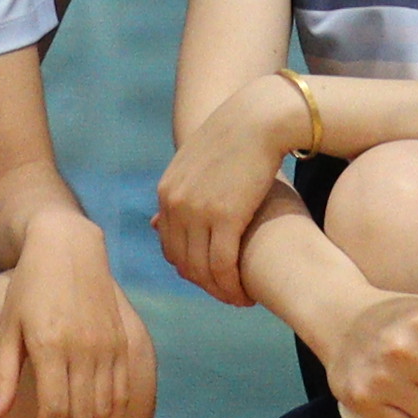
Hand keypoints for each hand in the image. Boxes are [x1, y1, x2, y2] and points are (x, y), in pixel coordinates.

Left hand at [0, 223, 154, 417]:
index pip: (53, 413)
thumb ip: (2, 375)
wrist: (68, 246)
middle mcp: (82, 350)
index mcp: (49, 346)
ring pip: (103, 411)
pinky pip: (122, 394)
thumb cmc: (29, 287)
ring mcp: (106, 347)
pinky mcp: (121, 344)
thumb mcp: (7, 327)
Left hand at [152, 71, 313, 299]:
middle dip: (205, 285)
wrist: (260, 117)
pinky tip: (247, 294)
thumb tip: (157, 223)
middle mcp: (176, 203)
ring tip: (239, 299)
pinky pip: (223, 265)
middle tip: (228, 294)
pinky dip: (233, 286)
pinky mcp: (225, 216)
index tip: (213, 279)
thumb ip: (179, 194)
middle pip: (183, 262)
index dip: (191, 269)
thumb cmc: (237, 139)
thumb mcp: (196, 164)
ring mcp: (198, 211)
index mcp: (167, 191)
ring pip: (202, 269)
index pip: (170, 246)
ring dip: (220, 291)